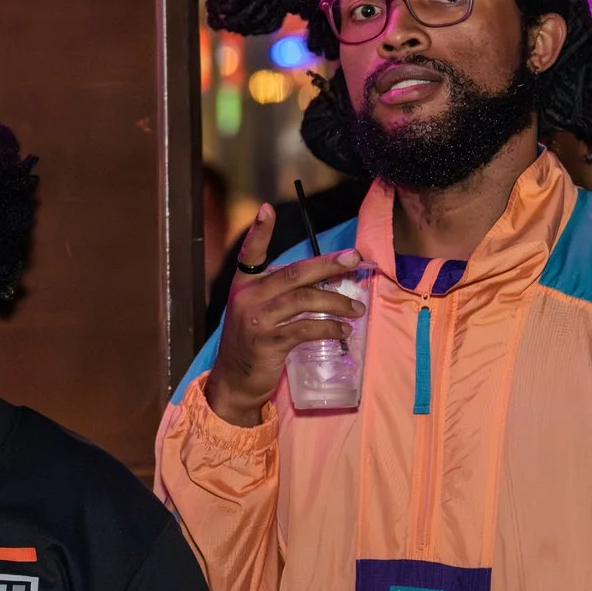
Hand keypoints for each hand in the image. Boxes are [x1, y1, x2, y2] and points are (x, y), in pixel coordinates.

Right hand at [205, 205, 365, 427]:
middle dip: (328, 265)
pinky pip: (304, 329)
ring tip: (357, 308)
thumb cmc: (251, 342)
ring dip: (336, 303)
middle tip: (355, 259)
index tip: (266, 209)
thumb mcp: (256, 311)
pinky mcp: (268, 342)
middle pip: (293, 273)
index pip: (250, 253)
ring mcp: (256, 319)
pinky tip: (343, 331)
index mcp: (243, 285)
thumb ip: (279, 294)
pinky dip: (328, 328)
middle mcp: (247, 297)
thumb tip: (325, 281)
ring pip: (303, 300)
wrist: (234, 381)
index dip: (259, 231)